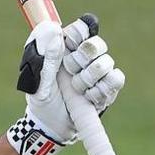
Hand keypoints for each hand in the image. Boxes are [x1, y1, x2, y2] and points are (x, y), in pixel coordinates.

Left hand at [17, 14, 126, 143]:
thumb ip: (47, 55)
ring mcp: (98, 72)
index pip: (81, 28)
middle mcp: (84, 57)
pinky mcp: (109, 88)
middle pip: (96, 43)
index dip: (77, 34)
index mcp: (65, 49)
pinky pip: (116, 78)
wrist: (52, 126)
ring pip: (106, 62)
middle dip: (82, 58)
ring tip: (76, 88)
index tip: (69, 44)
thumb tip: (54, 28)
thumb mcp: (38, 78)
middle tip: (69, 70)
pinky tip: (89, 96)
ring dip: (88, 77)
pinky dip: (101, 89)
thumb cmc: (41, 99)